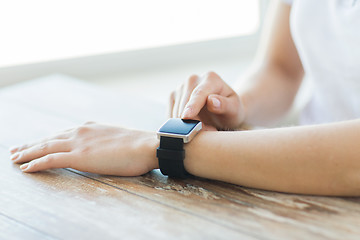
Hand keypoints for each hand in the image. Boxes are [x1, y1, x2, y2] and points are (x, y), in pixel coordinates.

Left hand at [9, 123, 158, 174]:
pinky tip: (25, 167)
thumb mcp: (117, 137)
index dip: (46, 139)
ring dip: (27, 153)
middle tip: (15, 149)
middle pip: (49, 138)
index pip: (62, 134)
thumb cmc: (137, 145)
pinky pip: (50, 159)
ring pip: (45, 147)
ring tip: (14, 158)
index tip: (36, 143)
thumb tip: (100, 146)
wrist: (145, 145)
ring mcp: (78, 143)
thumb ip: (103, 140)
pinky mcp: (79, 156)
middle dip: (31, 145)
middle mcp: (80, 132)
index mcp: (90, 128)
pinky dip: (36, 163)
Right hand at [169, 72, 245, 129]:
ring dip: (186, 125)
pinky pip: (170, 114)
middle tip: (208, 131)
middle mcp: (193, 79)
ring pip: (176, 110)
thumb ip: (225, 105)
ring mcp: (181, 87)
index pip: (199, 93)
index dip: (192, 106)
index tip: (186, 117)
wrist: (222, 111)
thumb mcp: (234, 110)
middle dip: (192, 122)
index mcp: (211, 78)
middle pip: (185, 103)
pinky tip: (191, 126)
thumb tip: (211, 101)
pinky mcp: (173, 97)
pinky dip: (178, 125)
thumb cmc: (230, 110)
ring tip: (203, 128)